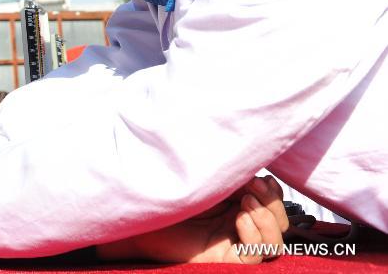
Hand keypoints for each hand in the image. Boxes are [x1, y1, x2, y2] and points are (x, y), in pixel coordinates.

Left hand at [96, 176, 288, 263]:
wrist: (138, 215)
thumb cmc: (165, 193)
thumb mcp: (204, 176)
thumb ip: (227, 169)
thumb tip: (254, 158)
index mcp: (236, 204)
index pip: (272, 202)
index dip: (272, 190)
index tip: (257, 174)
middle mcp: (238, 226)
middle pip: (280, 222)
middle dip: (272, 202)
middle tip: (252, 185)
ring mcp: (233, 244)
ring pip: (275, 243)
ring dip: (268, 218)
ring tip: (245, 201)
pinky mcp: (225, 260)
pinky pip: (255, 256)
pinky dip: (255, 236)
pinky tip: (239, 217)